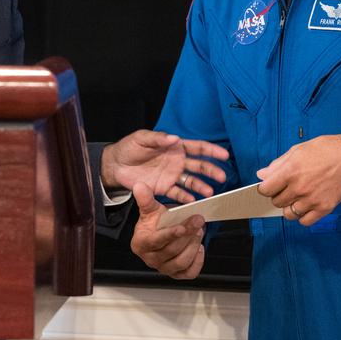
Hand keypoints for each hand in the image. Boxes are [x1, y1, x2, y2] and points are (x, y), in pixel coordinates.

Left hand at [101, 129, 228, 203]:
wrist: (115, 165)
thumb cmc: (129, 147)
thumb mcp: (141, 138)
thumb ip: (158, 138)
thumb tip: (175, 138)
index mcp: (175, 147)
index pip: (197, 147)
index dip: (211, 150)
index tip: (224, 155)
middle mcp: (177, 161)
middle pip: (198, 166)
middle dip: (211, 170)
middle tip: (221, 176)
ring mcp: (172, 176)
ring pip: (191, 181)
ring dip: (201, 186)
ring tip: (209, 193)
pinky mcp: (163, 188)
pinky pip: (177, 194)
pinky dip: (185, 198)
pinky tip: (191, 201)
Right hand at [129, 183, 205, 278]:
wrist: (160, 233)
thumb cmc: (155, 223)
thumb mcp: (150, 209)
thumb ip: (146, 199)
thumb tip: (140, 186)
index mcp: (141, 244)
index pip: (156, 241)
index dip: (170, 235)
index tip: (182, 227)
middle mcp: (151, 259)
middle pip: (171, 251)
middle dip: (187, 235)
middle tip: (198, 221)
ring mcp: (164, 268)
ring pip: (181, 262)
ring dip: (193, 246)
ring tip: (199, 231)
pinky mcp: (177, 274)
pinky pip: (189, 273)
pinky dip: (197, 261)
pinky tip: (200, 247)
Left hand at [255, 132, 340, 225]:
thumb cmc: (326, 150)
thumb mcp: (298, 150)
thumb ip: (278, 164)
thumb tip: (262, 175)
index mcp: (291, 170)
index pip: (266, 189)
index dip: (265, 188)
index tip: (269, 186)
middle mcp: (300, 187)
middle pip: (277, 202)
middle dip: (278, 196)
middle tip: (286, 189)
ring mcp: (313, 199)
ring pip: (289, 214)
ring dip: (289, 207)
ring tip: (296, 198)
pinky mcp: (325, 207)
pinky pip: (305, 221)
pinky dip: (302, 216)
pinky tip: (305, 206)